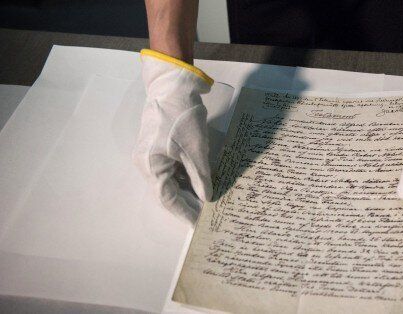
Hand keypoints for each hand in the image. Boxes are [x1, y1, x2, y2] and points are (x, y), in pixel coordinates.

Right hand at [133, 49, 213, 223]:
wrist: (173, 86)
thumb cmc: (182, 118)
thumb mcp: (196, 150)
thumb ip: (201, 178)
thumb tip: (207, 198)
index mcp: (150, 166)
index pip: (167, 198)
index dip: (184, 212)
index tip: (199, 224)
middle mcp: (146, 164)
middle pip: (166, 192)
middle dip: (186, 203)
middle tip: (206, 215)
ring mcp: (151, 155)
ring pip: (169, 180)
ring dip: (187, 191)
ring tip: (206, 202)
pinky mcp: (159, 147)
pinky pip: (171, 169)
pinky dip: (185, 177)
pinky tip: (200, 184)